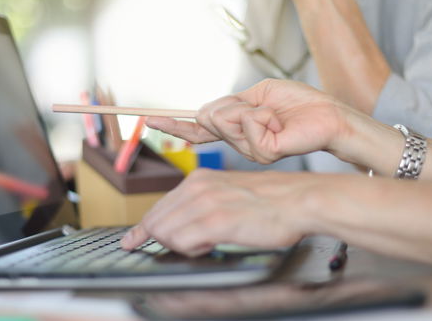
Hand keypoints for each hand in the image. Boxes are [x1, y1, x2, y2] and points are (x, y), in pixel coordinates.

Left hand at [120, 169, 317, 255]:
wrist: (300, 200)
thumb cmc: (273, 201)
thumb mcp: (229, 193)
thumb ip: (203, 204)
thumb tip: (184, 225)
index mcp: (199, 179)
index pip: (159, 207)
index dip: (143, 228)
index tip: (131, 241)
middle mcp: (197, 187)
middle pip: (156, 221)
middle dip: (159, 241)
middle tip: (179, 249)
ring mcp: (205, 203)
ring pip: (166, 233)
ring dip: (180, 247)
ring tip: (207, 243)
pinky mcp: (216, 221)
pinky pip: (183, 242)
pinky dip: (192, 250)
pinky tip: (211, 245)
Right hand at [146, 79, 350, 163]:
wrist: (328, 115)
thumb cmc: (299, 104)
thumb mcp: (258, 95)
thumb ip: (230, 104)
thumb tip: (205, 113)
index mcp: (236, 130)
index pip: (199, 130)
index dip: (176, 125)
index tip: (152, 120)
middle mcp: (239, 144)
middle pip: (209, 118)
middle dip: (232, 104)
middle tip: (261, 107)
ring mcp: (249, 151)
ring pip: (226, 119)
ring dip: (250, 107)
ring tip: (274, 114)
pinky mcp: (262, 152)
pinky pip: (247, 121)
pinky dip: (263, 112)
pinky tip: (279, 121)